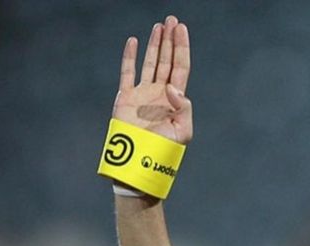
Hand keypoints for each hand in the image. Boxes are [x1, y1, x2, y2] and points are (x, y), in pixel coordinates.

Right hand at [112, 15, 191, 144]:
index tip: (182, 30)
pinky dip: (130, 57)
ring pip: (150, 63)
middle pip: (167, 60)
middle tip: (172, 20)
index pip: (180, 68)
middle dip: (170, 40)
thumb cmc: (163, 150)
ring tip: (159, 26)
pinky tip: (134, 41)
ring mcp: (142, 94)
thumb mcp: (183, 132)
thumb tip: (172, 87)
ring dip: (155, 44)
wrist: (139, 161)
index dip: (182, 48)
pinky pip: (127, 72)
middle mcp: (159, 94)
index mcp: (175, 100)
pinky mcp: (125, 98)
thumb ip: (184, 108)